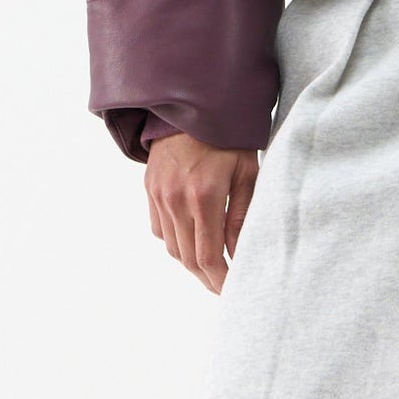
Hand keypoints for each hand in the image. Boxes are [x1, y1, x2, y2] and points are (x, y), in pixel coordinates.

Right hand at [144, 132, 260, 292]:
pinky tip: (193, 240)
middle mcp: (175, 199)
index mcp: (204, 196)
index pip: (208, 257)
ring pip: (172, 247)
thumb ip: (242, 217)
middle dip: (207, 279)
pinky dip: (176, 241)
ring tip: (212, 269)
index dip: (220, 281)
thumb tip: (240, 256)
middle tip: (225, 287)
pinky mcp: (150, 189)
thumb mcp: (248, 174)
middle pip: (187, 259)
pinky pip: (160, 229)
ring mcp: (158, 195)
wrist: (192, 106)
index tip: (234, 291)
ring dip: (191, 263)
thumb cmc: (230, 139)